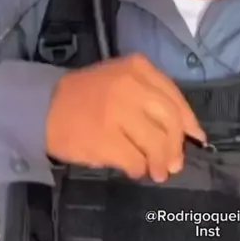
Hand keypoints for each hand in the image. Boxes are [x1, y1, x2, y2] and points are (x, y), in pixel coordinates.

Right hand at [45, 54, 205, 181]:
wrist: (44, 106)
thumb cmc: (89, 95)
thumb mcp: (123, 79)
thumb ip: (153, 98)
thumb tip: (187, 132)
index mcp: (139, 68)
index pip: (175, 99)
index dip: (189, 123)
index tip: (196, 139)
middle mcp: (131, 86)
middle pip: (170, 122)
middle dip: (175, 147)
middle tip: (174, 164)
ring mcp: (118, 112)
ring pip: (156, 143)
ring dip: (160, 163)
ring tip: (156, 172)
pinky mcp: (105, 139)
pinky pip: (135, 160)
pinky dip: (138, 168)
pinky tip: (134, 170)